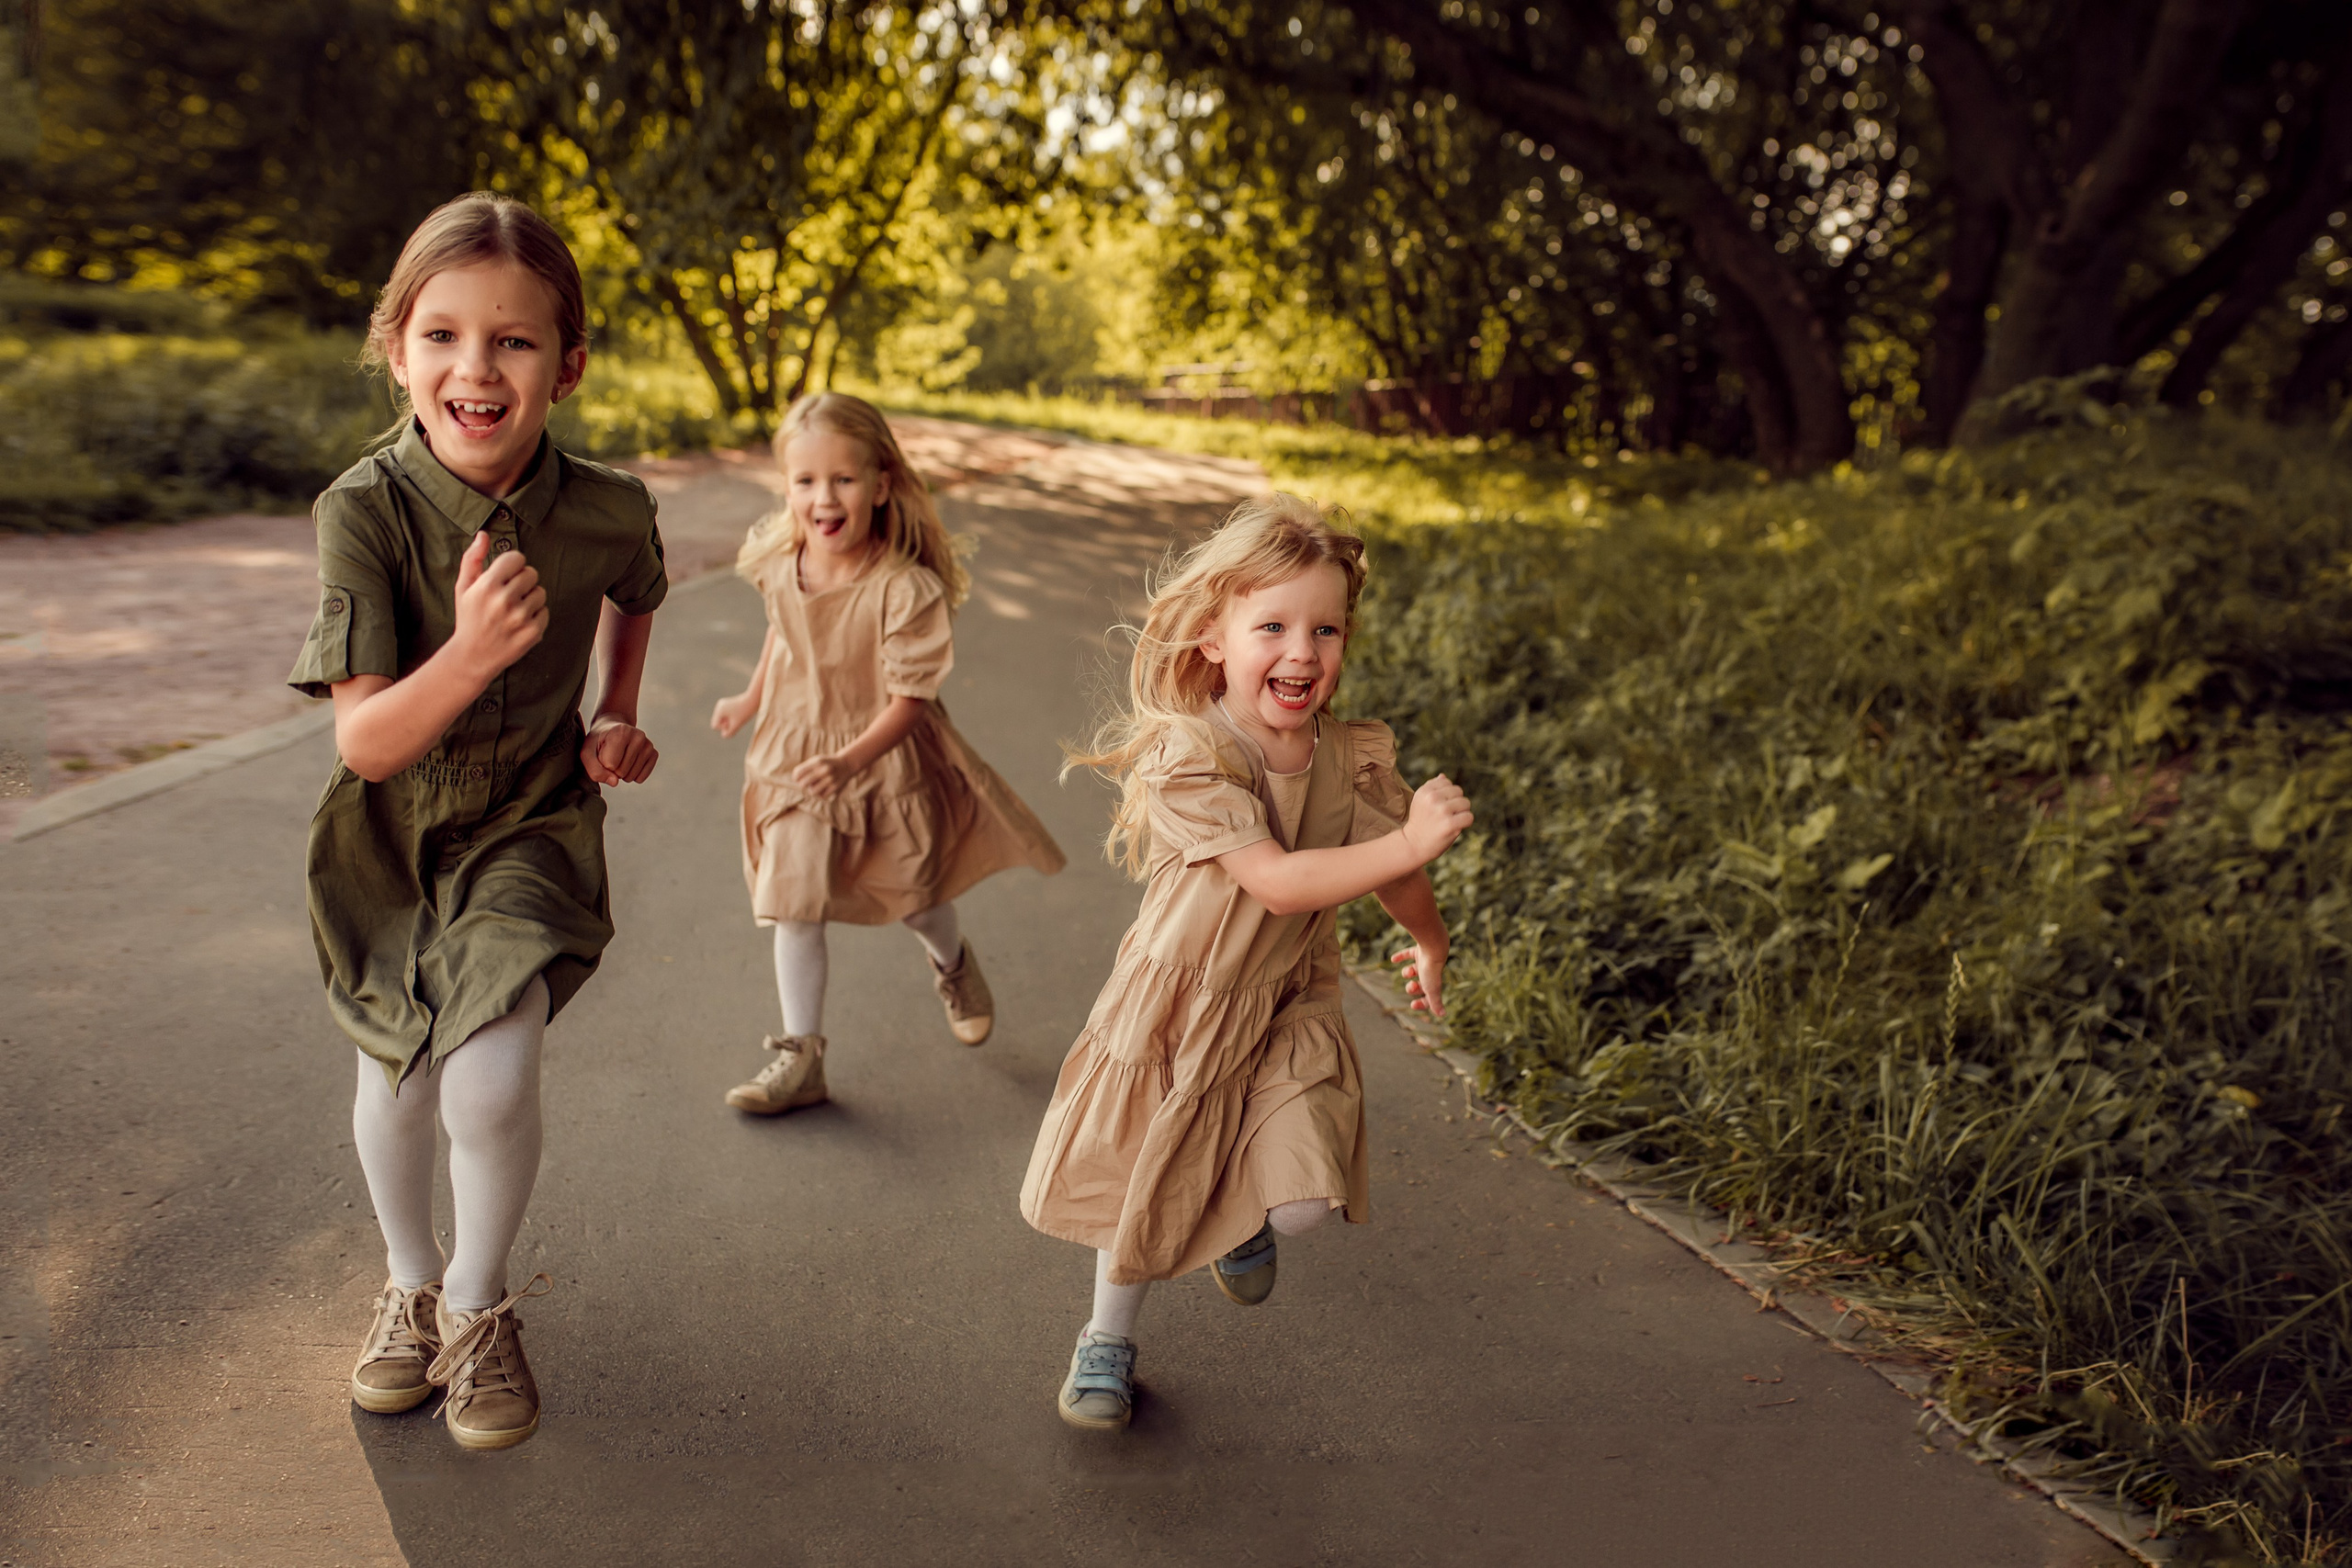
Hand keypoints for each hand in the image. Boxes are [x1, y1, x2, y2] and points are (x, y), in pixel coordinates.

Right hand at [450, 531, 547, 681]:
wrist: (472, 657)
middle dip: (522, 581)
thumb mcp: (463, 588)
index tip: (506, 575)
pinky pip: (545, 611)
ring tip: (513, 610)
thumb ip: (472, 559)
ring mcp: (520, 617)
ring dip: (530, 598)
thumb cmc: (468, 618)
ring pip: (540, 592)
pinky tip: (519, 623)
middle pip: (531, 573)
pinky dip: (535, 616)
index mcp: (487, 586)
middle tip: (510, 594)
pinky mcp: (532, 632)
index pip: (517, 558)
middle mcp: (504, 600)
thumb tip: (483, 534)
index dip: (513, 565)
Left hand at [581, 719, 656, 784]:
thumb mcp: (587, 752)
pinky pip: (641, 778)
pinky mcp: (653, 753)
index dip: (602, 763)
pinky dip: (632, 775)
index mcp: (621, 732)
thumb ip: (594, 769)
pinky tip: (628, 762)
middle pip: (621, 772)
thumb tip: (615, 782)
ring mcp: (648, 745)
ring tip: (619, 757)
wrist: (612, 728)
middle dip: (612, 769)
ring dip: (621, 773)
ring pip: (631, 777)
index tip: (602, 751)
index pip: (610, 765)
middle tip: (610, 755)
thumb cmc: (598, 741)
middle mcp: (638, 736)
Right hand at [711, 690, 759, 737]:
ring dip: (728, 722)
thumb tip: (724, 735)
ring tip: (737, 718)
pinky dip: (730, 718)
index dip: (723, 728)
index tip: (732, 724)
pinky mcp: (726, 704)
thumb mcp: (737, 725)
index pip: (715, 726)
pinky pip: (725, 715)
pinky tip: (737, 715)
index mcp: (720, 711)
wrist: (753, 699)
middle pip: (717, 722)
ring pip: (721, 719)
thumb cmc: (745, 712)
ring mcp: (722, 705)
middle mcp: (719, 706)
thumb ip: (729, 733)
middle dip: (725, 725)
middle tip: (736, 721)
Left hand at [789, 753, 855, 798]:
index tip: (797, 778)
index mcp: (817, 762)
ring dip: (811, 790)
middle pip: (803, 783)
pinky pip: (822, 796)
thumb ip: (805, 768)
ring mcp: (830, 779)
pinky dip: (820, 794)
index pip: (799, 773)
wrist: (847, 764)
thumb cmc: (827, 763)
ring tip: (814, 787)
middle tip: (805, 784)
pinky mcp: (835, 787)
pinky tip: (822, 789)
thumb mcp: (817, 761)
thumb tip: (795, 781)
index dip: (795, 777)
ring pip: (812, 792)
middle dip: (802, 785)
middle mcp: (824, 770)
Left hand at [1390, 941, 1448, 1017]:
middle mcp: (1429, 973)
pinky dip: (1401, 957)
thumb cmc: (1431, 970)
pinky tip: (1393, 959)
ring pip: (1413, 970)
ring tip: (1408, 971)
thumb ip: (1435, 1002)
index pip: (1429, 997)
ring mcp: (1424, 961)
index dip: (1422, 1003)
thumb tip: (1443, 1015)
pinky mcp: (1418, 950)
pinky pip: (1408, 954)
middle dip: (1412, 988)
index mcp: (1433, 984)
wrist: (1433, 948)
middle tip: (1412, 986)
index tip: (1413, 1005)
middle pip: (1419, 985)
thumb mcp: (1432, 989)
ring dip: (1407, 972)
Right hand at [1401, 774, 1473, 862]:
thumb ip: (1432, 788)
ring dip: (1461, 813)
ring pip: (1466, 803)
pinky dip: (1466, 823)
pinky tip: (1456, 827)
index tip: (1437, 806)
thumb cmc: (1420, 822)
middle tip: (1444, 815)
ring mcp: (1442, 810)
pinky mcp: (1450, 824)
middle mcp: (1433, 798)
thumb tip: (1443, 776)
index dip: (1446, 795)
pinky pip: (1469, 817)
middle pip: (1459, 791)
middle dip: (1455, 802)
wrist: (1413, 844)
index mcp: (1425, 790)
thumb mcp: (1420, 801)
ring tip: (1449, 821)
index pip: (1447, 782)